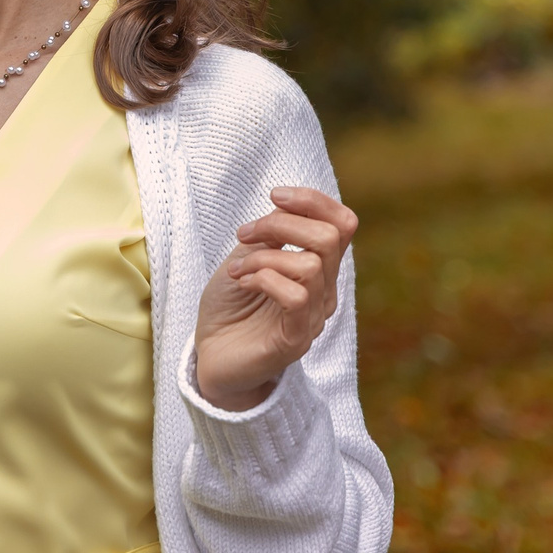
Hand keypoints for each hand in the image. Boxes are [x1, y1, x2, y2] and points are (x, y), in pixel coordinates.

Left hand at [193, 186, 357, 412]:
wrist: (209, 357)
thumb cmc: (230, 306)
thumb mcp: (247, 257)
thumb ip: (272, 234)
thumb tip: (286, 205)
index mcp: (318, 268)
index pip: (343, 223)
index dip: (314, 200)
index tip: (274, 195)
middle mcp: (324, 292)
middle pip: (330, 237)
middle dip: (282, 223)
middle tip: (244, 235)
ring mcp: (313, 317)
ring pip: (311, 265)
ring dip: (264, 256)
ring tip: (237, 269)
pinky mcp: (295, 340)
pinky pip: (297, 297)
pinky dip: (265, 278)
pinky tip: (243, 284)